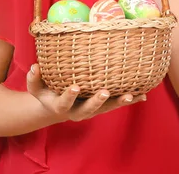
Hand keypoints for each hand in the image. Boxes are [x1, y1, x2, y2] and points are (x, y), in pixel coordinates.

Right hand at [26, 64, 145, 122]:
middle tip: (104, 92)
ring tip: (130, 95)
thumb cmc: (47, 91)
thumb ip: (34, 78)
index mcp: (61, 106)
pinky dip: (130, 99)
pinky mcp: (103, 106)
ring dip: (119, 102)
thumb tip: (35, 67)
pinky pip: (117, 103)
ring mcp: (92, 109)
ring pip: (107, 108)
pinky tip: (143, 95)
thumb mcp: (36, 87)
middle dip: (97, 102)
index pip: (64, 103)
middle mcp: (78, 111)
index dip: (69, 96)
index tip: (75, 87)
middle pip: (89, 110)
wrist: (57, 106)